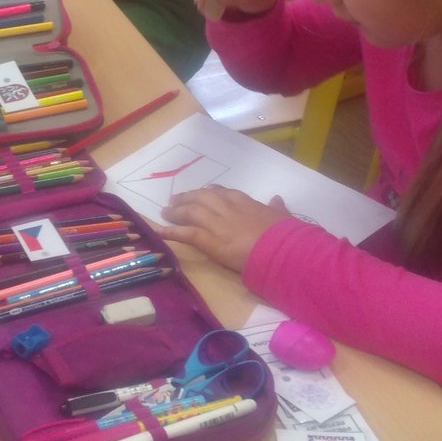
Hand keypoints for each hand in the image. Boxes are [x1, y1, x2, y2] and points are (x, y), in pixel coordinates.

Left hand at [160, 185, 287, 272]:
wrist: (278, 248)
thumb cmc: (282, 233)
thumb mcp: (281, 215)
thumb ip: (276, 207)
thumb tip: (277, 199)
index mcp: (242, 201)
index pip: (220, 192)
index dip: (208, 193)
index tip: (202, 194)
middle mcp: (225, 207)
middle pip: (200, 197)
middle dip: (186, 198)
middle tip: (175, 201)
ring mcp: (215, 222)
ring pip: (189, 211)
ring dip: (175, 211)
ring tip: (165, 212)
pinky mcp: (208, 240)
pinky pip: (184, 233)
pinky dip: (170, 232)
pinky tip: (159, 231)